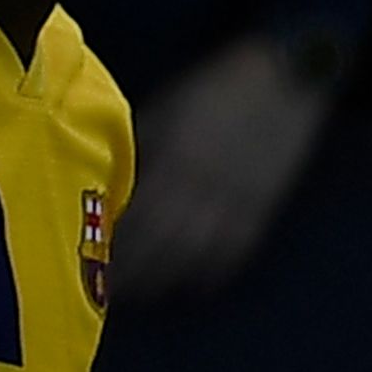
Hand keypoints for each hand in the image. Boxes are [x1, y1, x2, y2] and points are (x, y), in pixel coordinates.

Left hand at [112, 33, 335, 305]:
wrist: (283, 78)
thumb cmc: (213, 89)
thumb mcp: (163, 111)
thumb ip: (138, 151)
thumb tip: (109, 184)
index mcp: (174, 162)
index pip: (134, 220)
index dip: (112, 246)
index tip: (89, 260)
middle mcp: (203, 191)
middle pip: (160, 248)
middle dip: (130, 274)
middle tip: (106, 290)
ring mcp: (235, 204)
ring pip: (194, 258)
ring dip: (163, 282)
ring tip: (139, 294)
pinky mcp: (261, 210)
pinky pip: (232, 254)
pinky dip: (207, 274)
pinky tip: (187, 284)